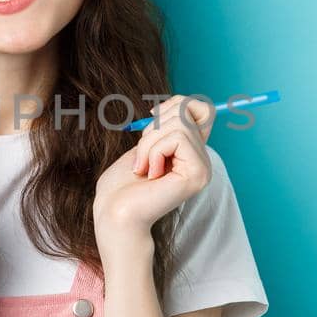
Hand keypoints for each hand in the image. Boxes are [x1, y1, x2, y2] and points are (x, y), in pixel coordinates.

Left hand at [93, 94, 215, 236]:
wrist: (114, 213)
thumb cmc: (121, 184)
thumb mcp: (145, 144)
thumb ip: (165, 126)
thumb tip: (180, 103)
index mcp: (191, 153)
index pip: (202, 109)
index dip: (178, 103)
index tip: (152, 118)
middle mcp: (202, 161)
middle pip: (188, 111)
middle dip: (154, 127)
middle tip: (142, 156)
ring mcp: (202, 168)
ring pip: (180, 124)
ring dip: (149, 143)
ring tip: (143, 168)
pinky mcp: (197, 173)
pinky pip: (178, 138)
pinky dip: (154, 151)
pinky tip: (150, 174)